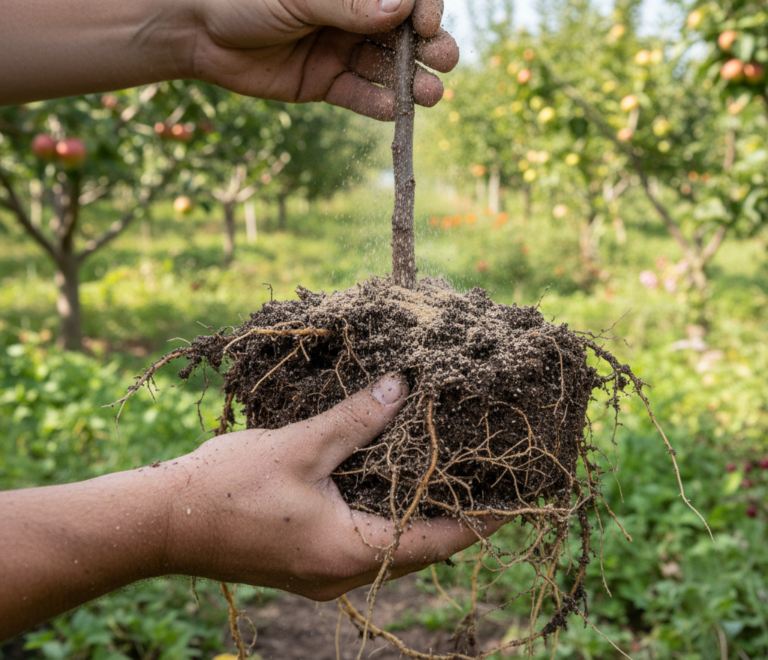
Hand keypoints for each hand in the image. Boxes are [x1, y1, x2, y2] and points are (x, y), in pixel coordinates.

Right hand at [163, 373, 500, 599]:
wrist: (165, 523)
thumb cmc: (229, 487)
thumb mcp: (300, 446)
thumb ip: (356, 418)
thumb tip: (402, 387)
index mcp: (349, 552)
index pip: (436, 539)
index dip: (479, 518)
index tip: (515, 499)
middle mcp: (343, 573)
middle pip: (419, 547)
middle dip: (455, 516)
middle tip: (488, 480)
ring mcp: (324, 573)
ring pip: (392, 545)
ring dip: (421, 514)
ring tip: (449, 477)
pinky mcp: (308, 561)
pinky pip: (366, 541)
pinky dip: (388, 513)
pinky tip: (392, 481)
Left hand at [192, 0, 459, 119]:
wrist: (197, 33)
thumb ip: (350, 5)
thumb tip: (405, 8)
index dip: (422, 4)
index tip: (428, 23)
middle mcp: (350, 13)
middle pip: (401, 31)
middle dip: (428, 46)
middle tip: (447, 61)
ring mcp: (339, 50)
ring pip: (385, 66)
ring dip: (411, 80)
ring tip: (432, 94)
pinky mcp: (325, 84)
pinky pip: (358, 95)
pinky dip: (377, 103)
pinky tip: (395, 110)